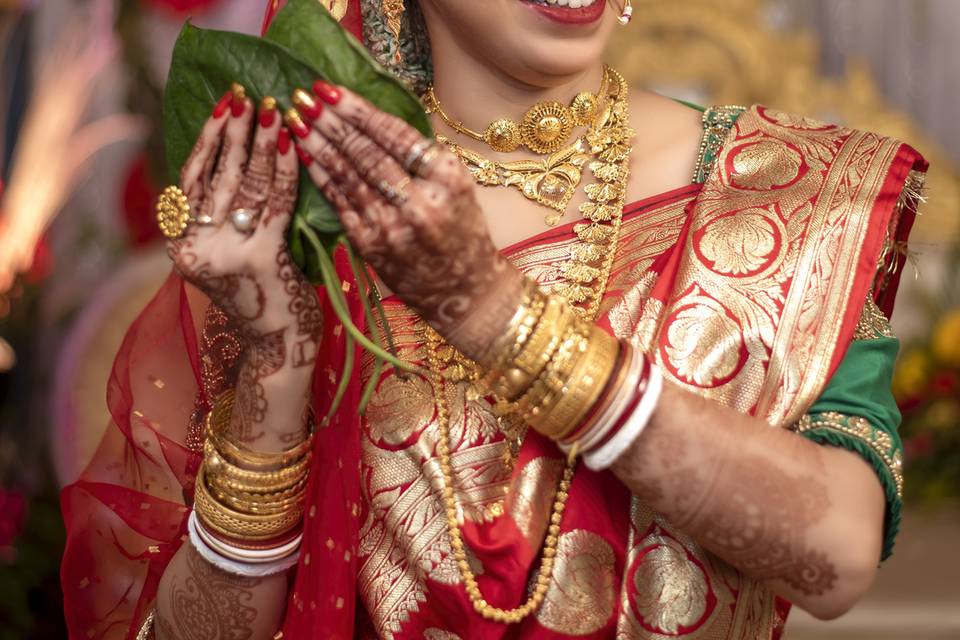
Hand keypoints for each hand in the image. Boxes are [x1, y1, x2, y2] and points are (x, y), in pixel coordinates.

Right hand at [168, 88, 320, 367]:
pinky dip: (284, 169)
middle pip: (216, 176)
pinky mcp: (261, 258)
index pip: (188, 180)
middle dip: (233, 131)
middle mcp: (194, 249)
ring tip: (272, 109)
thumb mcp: (225, 256)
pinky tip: (292, 144)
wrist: (279, 346)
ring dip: (259, 141)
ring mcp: (225, 254)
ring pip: (244, 184)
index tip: (221, 107)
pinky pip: (274, 202)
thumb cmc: (261, 295)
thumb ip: (219, 218)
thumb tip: (230, 155)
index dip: (206, 140)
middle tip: (247, 95)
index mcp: (179, 247)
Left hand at [289, 82, 522, 362]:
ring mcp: (393, 227)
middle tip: (304, 96)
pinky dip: (321, 176)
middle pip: (367, 153)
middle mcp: (420, 203)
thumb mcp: (457, 185)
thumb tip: (372, 118)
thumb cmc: (462, 230)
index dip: (359, 111)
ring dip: (319, 145)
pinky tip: (305, 154)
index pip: (395, 135)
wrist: (465, 290)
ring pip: (348, 176)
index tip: (332, 90)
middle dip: (332, 122)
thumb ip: (422, 157)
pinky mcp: (372, 246)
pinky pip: (340, 203)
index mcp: (448, 178)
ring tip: (296, 118)